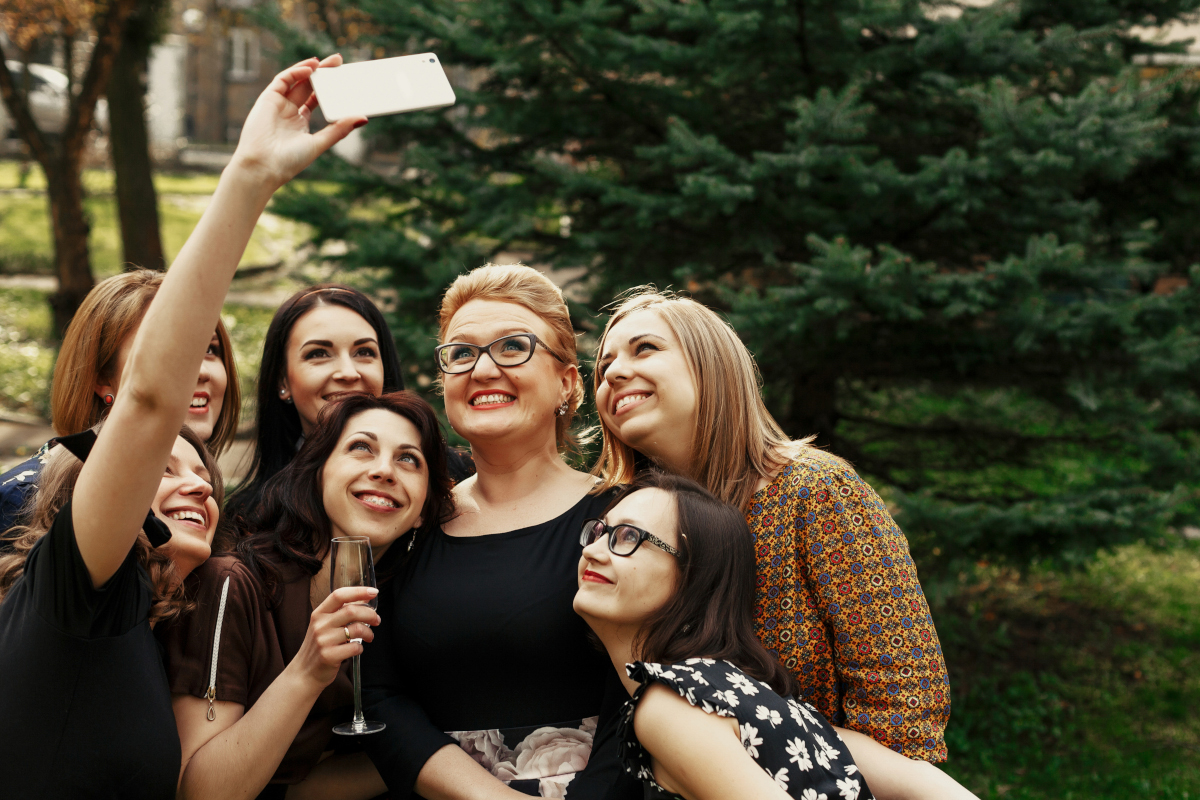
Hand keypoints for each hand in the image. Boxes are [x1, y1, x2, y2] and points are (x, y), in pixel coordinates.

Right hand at [229, 54, 366, 189]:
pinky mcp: (268, 99)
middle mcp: (288, 112)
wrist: (264, 166)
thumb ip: (339, 129)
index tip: (343, 79)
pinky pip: (282, 80)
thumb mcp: (320, 142)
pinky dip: (296, 72)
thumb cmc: (290, 160)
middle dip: (323, 74)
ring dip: (311, 69)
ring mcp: (277, 104)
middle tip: (338, 61)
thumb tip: (363, 118)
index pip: (315, 100)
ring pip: (296, 81)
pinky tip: (311, 67)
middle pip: (308, 87)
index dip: (328, 89)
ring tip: (328, 61)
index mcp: (299, 123)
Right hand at [290, 586, 380, 689]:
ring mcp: (323, 641)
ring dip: (369, 633)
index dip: (358, 591)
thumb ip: (339, 613)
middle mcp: (320, 625)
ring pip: (357, 629)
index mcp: (319, 614)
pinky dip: (361, 648)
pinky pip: (355, 647)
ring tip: (369, 637)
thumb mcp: (323, 626)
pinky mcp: (329, 656)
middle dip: (370, 614)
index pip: (339, 595)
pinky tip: (358, 649)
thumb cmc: (318, 646)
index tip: (374, 592)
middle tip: (376, 620)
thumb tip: (364, 598)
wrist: (304, 673)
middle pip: (351, 611)